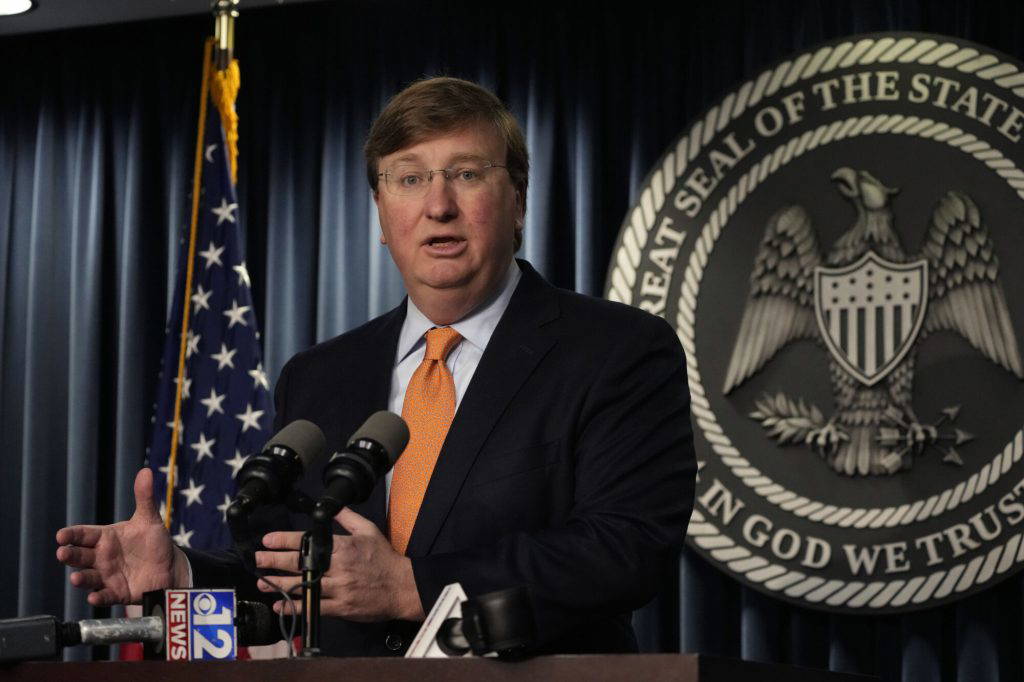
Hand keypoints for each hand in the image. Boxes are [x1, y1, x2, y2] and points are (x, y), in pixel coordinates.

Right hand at [55, 468, 189, 605]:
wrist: (169, 566)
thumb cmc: (153, 542)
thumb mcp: (149, 519)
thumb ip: (144, 497)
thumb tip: (146, 471)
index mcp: (105, 538)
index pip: (84, 534)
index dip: (72, 534)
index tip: (61, 535)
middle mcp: (101, 557)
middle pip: (80, 556)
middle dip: (70, 555)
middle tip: (62, 553)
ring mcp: (107, 576)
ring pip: (88, 578)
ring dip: (80, 578)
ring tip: (76, 578)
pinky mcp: (117, 592)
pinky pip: (105, 596)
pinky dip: (99, 597)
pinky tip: (94, 597)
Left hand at [256, 508, 424, 622]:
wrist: (402, 587)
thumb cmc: (384, 559)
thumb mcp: (369, 530)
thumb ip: (347, 518)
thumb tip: (330, 506)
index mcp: (343, 547)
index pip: (308, 542)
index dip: (285, 541)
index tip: (268, 540)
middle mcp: (338, 568)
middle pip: (300, 565)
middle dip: (274, 562)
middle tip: (257, 561)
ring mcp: (339, 589)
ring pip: (303, 587)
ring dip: (280, 585)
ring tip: (263, 583)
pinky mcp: (341, 608)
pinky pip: (313, 608)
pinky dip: (295, 607)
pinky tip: (280, 606)